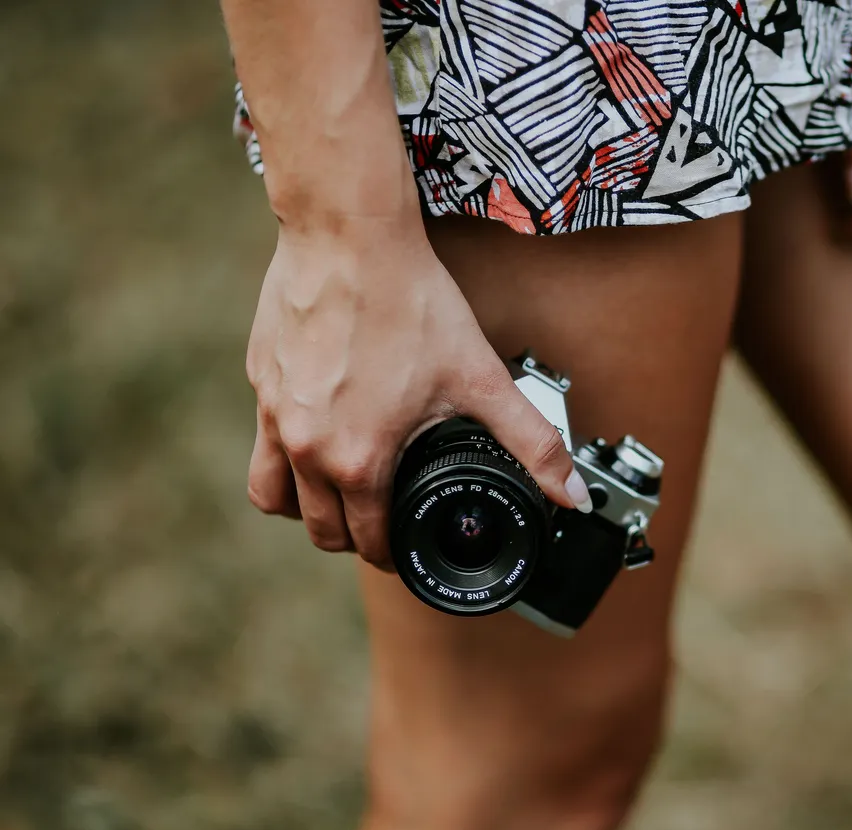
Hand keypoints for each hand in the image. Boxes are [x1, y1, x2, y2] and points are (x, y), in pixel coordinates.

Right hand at [244, 216, 593, 569]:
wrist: (350, 236)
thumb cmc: (410, 301)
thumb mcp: (482, 379)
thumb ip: (532, 443)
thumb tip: (572, 495)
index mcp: (357, 459)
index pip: (367, 540)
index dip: (392, 554)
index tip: (405, 547)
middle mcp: (306, 447)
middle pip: (319, 529)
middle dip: (352, 538)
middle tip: (381, 528)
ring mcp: (275, 416)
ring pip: (273, 496)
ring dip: (306, 508)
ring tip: (339, 496)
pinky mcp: (261, 382)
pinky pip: (263, 445)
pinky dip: (287, 458)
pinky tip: (319, 437)